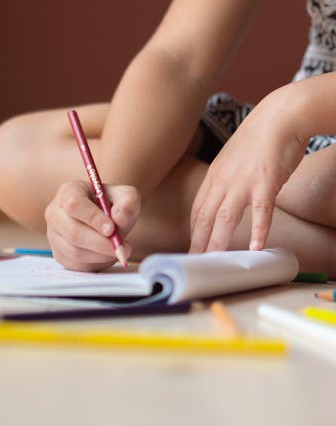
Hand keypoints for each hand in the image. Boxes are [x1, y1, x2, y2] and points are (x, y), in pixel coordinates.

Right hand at [45, 180, 139, 270]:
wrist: (104, 222)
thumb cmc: (112, 205)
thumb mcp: (126, 197)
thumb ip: (128, 203)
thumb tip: (119, 219)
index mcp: (69, 191)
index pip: (74, 204)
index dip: (92, 218)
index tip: (111, 229)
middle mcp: (55, 212)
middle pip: (72, 231)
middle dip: (99, 243)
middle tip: (120, 247)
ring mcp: (53, 234)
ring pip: (74, 251)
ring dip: (100, 255)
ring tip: (117, 250)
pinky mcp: (58, 253)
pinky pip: (75, 264)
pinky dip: (94, 263)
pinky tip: (105, 255)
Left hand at [190, 91, 307, 252]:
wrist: (282, 115)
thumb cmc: (260, 138)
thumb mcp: (232, 159)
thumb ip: (225, 180)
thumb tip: (222, 200)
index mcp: (214, 176)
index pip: (198, 210)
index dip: (193, 232)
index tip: (191, 249)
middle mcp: (223, 180)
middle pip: (206, 217)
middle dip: (199, 243)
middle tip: (196, 263)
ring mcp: (244, 181)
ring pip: (226, 218)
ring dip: (219, 242)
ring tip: (215, 261)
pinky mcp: (266, 181)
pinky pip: (261, 210)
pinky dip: (259, 229)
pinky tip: (257, 246)